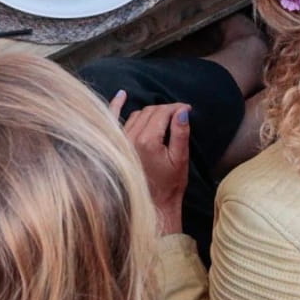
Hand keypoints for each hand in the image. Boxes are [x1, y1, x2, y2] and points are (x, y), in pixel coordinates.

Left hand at [123, 103, 190, 234]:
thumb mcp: (180, 158)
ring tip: (164, 117)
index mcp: (147, 140)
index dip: (176, 108)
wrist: (153, 204)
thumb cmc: (169, 184)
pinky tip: (122, 95)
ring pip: (135, 114)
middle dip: (165, 110)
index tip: (187, 108)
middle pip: (149, 111)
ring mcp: (119, 141)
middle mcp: (129, 138)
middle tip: (179, 114)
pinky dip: (116, 105)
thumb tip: (183, 110)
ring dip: (150, 112)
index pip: (162, 112)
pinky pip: (112, 119)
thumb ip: (180, 132)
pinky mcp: (115, 145)